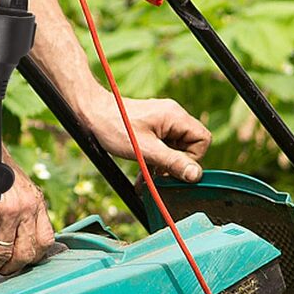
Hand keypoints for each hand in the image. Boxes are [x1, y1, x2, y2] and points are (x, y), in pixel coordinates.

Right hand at [0, 152, 54, 277]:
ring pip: (2, 254)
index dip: (34, 257)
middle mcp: (26, 208)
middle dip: (12, 268)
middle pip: (26, 253)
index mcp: (36, 201)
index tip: (21, 263)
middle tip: (0, 272)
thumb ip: (20, 209)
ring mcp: (7, 211)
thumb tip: (14, 236)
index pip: (46, 240)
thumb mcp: (17, 186)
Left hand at [82, 88, 210, 181]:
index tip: (174, 170)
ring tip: (148, 180)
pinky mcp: (151, 128)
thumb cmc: (114, 127)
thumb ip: (172, 162)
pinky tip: (143, 176)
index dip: (192, 159)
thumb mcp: (145, 151)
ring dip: (163, 167)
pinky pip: (162, 147)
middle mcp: (172, 116)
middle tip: (159, 177)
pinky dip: (155, 162)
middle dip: (175, 165)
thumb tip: (195, 175)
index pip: (202, 140)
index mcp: (175, 117)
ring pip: (174, 149)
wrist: (91, 114)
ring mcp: (162, 121)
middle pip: (189, 146)